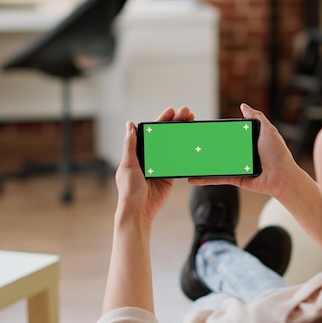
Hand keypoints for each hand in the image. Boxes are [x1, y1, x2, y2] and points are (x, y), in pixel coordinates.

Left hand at [115, 107, 194, 225]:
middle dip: (176, 123)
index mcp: (138, 152)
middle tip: (187, 113)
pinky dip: (186, 152)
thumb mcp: (128, 164)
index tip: (172, 111)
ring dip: (182, 134)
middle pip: (165, 136)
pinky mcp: (169, 176)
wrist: (139, 210)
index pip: (152, 132)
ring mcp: (160, 165)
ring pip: (174, 146)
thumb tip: (129, 125)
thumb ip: (130, 145)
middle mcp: (150, 156)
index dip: (162, 120)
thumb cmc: (129, 189)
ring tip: (192, 123)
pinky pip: (179, 161)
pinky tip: (193, 143)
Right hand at [189, 103, 299, 198]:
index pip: (228, 135)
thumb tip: (244, 106)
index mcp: (248, 141)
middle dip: (204, 147)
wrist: (283, 176)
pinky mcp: (236, 179)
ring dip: (200, 164)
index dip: (216, 133)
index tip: (202, 130)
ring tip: (187, 160)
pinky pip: (218, 178)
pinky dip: (205, 179)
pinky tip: (192, 178)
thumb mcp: (268, 130)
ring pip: (215, 164)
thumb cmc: (278, 153)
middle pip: (219, 149)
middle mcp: (241, 153)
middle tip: (188, 144)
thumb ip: (256, 117)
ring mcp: (237, 166)